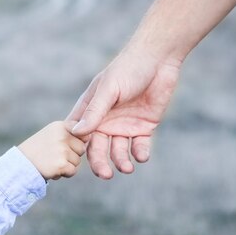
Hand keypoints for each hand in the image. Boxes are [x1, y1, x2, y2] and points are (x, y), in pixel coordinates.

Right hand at [18, 121, 86, 179]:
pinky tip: (52, 170)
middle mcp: (62, 135)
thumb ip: (68, 133)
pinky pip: (73, 171)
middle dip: (71, 155)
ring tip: (51, 162)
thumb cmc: (37, 151)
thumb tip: (89, 137)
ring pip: (77, 161)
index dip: (75, 142)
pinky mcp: (61, 164)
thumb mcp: (51, 135)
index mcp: (60, 126)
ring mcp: (62, 150)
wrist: (20, 165)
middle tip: (54, 156)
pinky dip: (64, 174)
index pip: (82, 132)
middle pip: (81, 149)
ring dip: (67, 165)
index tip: (63, 146)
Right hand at [67, 52, 180, 178]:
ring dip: (120, 161)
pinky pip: (139, 146)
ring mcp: (124, 125)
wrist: (159, 60)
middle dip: (100, 162)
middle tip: (105, 174)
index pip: (78, 134)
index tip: (76, 162)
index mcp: (91, 110)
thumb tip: (77, 133)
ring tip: (127, 168)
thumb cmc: (128, 68)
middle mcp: (105, 121)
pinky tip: (141, 157)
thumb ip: (95, 111)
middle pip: (97, 148)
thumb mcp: (109, 88)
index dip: (76, 149)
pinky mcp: (143, 127)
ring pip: (118, 151)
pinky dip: (140, 154)